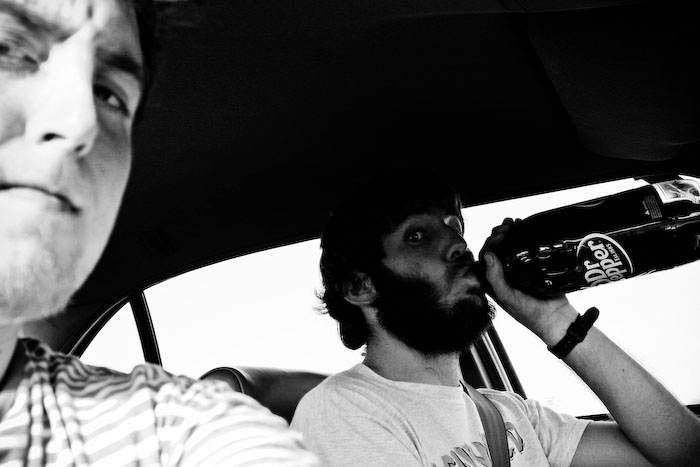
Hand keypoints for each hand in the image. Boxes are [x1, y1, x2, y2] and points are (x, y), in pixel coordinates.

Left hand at [479, 219, 578, 345]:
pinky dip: (520, 236)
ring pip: (507, 246)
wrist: (556, 318)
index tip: (500, 235)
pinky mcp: (530, 266)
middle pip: (494, 249)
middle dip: (497, 235)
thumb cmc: (529, 312)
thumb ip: (495, 278)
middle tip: (507, 226)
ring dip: (507, 233)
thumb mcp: (508, 297)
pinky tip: (521, 226)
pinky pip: (523, 248)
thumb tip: (487, 255)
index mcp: (492, 282)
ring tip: (512, 222)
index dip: (489, 243)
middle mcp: (502, 274)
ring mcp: (516, 269)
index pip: (484, 257)